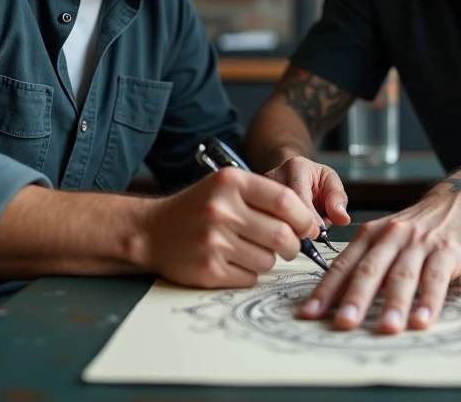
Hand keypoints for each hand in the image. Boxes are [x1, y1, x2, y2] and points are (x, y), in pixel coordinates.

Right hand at [137, 168, 317, 288]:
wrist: (150, 231)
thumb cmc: (198, 208)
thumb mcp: (227, 187)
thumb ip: (266, 197)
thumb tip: (310, 223)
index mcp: (231, 183)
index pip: (285, 201)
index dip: (305, 218)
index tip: (309, 228)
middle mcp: (222, 210)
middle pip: (282, 235)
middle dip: (292, 245)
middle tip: (287, 246)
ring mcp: (214, 242)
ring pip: (268, 260)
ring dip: (267, 259)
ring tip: (248, 250)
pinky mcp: (209, 270)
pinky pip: (250, 278)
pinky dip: (248, 273)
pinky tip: (231, 261)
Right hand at [264, 155, 350, 229]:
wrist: (288, 173)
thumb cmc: (311, 178)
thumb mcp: (330, 182)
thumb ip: (338, 199)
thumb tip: (342, 218)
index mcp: (295, 167)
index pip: (299, 196)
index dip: (308, 219)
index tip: (316, 233)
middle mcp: (272, 176)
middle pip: (281, 210)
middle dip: (298, 228)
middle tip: (310, 234)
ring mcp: (256, 190)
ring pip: (270, 219)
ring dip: (287, 231)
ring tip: (300, 228)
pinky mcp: (249, 204)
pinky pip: (263, 224)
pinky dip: (276, 233)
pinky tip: (286, 232)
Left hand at [298, 188, 460, 332]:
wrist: (459, 202)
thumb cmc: (417, 228)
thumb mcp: (386, 238)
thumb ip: (367, 264)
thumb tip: (339, 300)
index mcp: (371, 235)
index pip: (343, 265)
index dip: (326, 290)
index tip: (309, 313)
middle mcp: (391, 237)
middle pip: (370, 270)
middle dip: (355, 298)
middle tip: (343, 323)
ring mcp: (419, 243)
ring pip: (403, 275)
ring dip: (394, 303)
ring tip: (386, 328)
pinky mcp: (447, 251)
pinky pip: (436, 278)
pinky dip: (428, 301)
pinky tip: (422, 320)